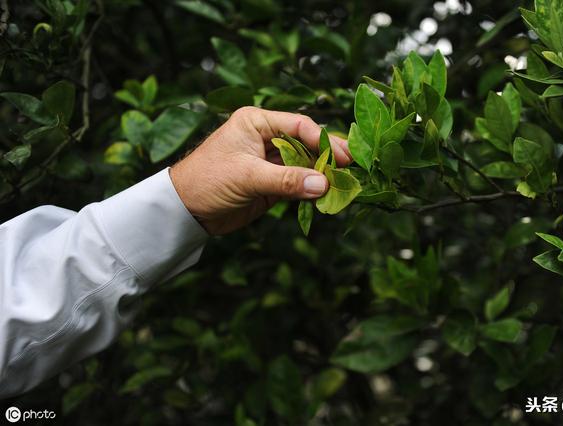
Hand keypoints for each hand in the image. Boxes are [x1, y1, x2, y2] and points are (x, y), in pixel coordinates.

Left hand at [169, 107, 351, 234]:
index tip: (341, 158)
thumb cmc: (207, 180)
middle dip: (328, 157)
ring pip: (305, 165)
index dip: (322, 141)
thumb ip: (286, 180)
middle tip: (353, 167)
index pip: (298, 125)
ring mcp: (270, 162)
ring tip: (346, 184)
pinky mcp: (271, 184)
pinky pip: (298, 184)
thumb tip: (323, 184)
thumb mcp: (247, 177)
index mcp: (257, 122)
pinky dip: (312, 190)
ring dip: (323, 175)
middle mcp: (266, 137)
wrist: (184, 210)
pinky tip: (328, 195)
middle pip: (306, 144)